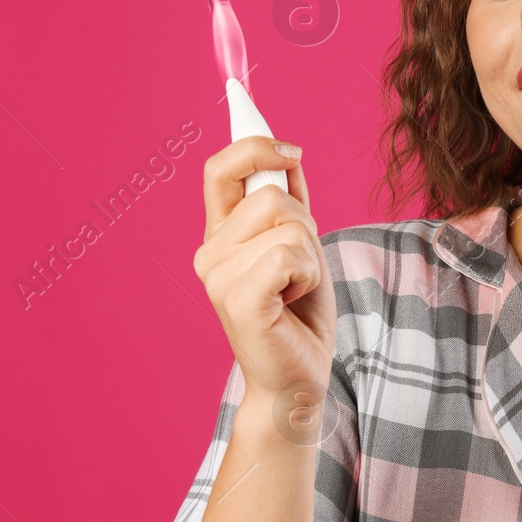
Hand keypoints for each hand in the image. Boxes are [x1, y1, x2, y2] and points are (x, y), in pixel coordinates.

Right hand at [194, 138, 334, 426]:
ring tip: (295, 290)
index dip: (252, 144)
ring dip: (311, 257)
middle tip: (299, 269)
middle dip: (306, 224)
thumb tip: (287, 155)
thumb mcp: (301, 246)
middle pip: (271, 194)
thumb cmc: (299, 315)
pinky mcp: (238, 300)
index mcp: (219, 235)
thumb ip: (290, 201)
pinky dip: (308, 274)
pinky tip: (293, 302)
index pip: (221, 169)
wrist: (298, 378)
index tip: (289, 148)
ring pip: (288, 224)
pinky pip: (289, 254)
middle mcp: (209, 252)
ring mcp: (218, 277)